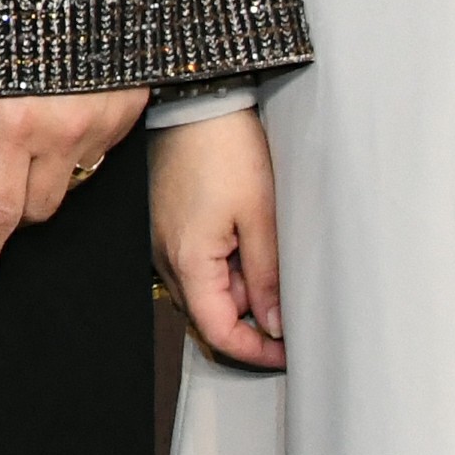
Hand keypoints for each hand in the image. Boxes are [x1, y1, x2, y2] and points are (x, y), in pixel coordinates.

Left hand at [0, 86, 149, 287]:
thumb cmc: (6, 7)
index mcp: (12, 122)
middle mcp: (60, 133)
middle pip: (36, 210)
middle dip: (12, 208)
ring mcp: (100, 126)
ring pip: (68, 186)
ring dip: (43, 177)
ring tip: (29, 130)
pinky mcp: (127, 113)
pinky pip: (96, 155)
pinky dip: (74, 149)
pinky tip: (63, 111)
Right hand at [152, 113, 282, 365]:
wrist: (196, 102)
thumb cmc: (224, 148)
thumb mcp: (261, 216)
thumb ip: (267, 277)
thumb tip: (272, 323)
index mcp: (188, 260)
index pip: (217, 331)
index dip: (254, 350)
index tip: (286, 352)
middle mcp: (165, 257)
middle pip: (209, 313)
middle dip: (251, 316)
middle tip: (291, 299)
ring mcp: (163, 241)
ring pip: (205, 288)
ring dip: (241, 286)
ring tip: (270, 250)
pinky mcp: (167, 225)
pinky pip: (197, 262)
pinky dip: (226, 264)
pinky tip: (248, 235)